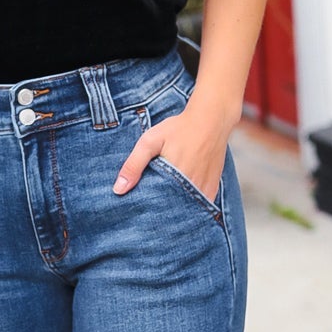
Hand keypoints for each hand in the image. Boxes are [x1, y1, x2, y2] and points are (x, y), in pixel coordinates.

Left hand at [113, 104, 229, 203]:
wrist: (211, 120)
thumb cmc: (179, 129)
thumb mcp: (150, 141)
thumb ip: (134, 165)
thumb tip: (118, 189)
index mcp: (174, 180)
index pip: (156, 207)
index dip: (146, 209)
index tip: (137, 209)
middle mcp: (191, 189)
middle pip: (171, 211)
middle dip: (159, 212)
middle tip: (148, 209)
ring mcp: (204, 191)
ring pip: (185, 211)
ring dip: (174, 210)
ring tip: (163, 204)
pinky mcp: (213, 189)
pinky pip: (199, 206)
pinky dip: (189, 206)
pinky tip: (179, 198)